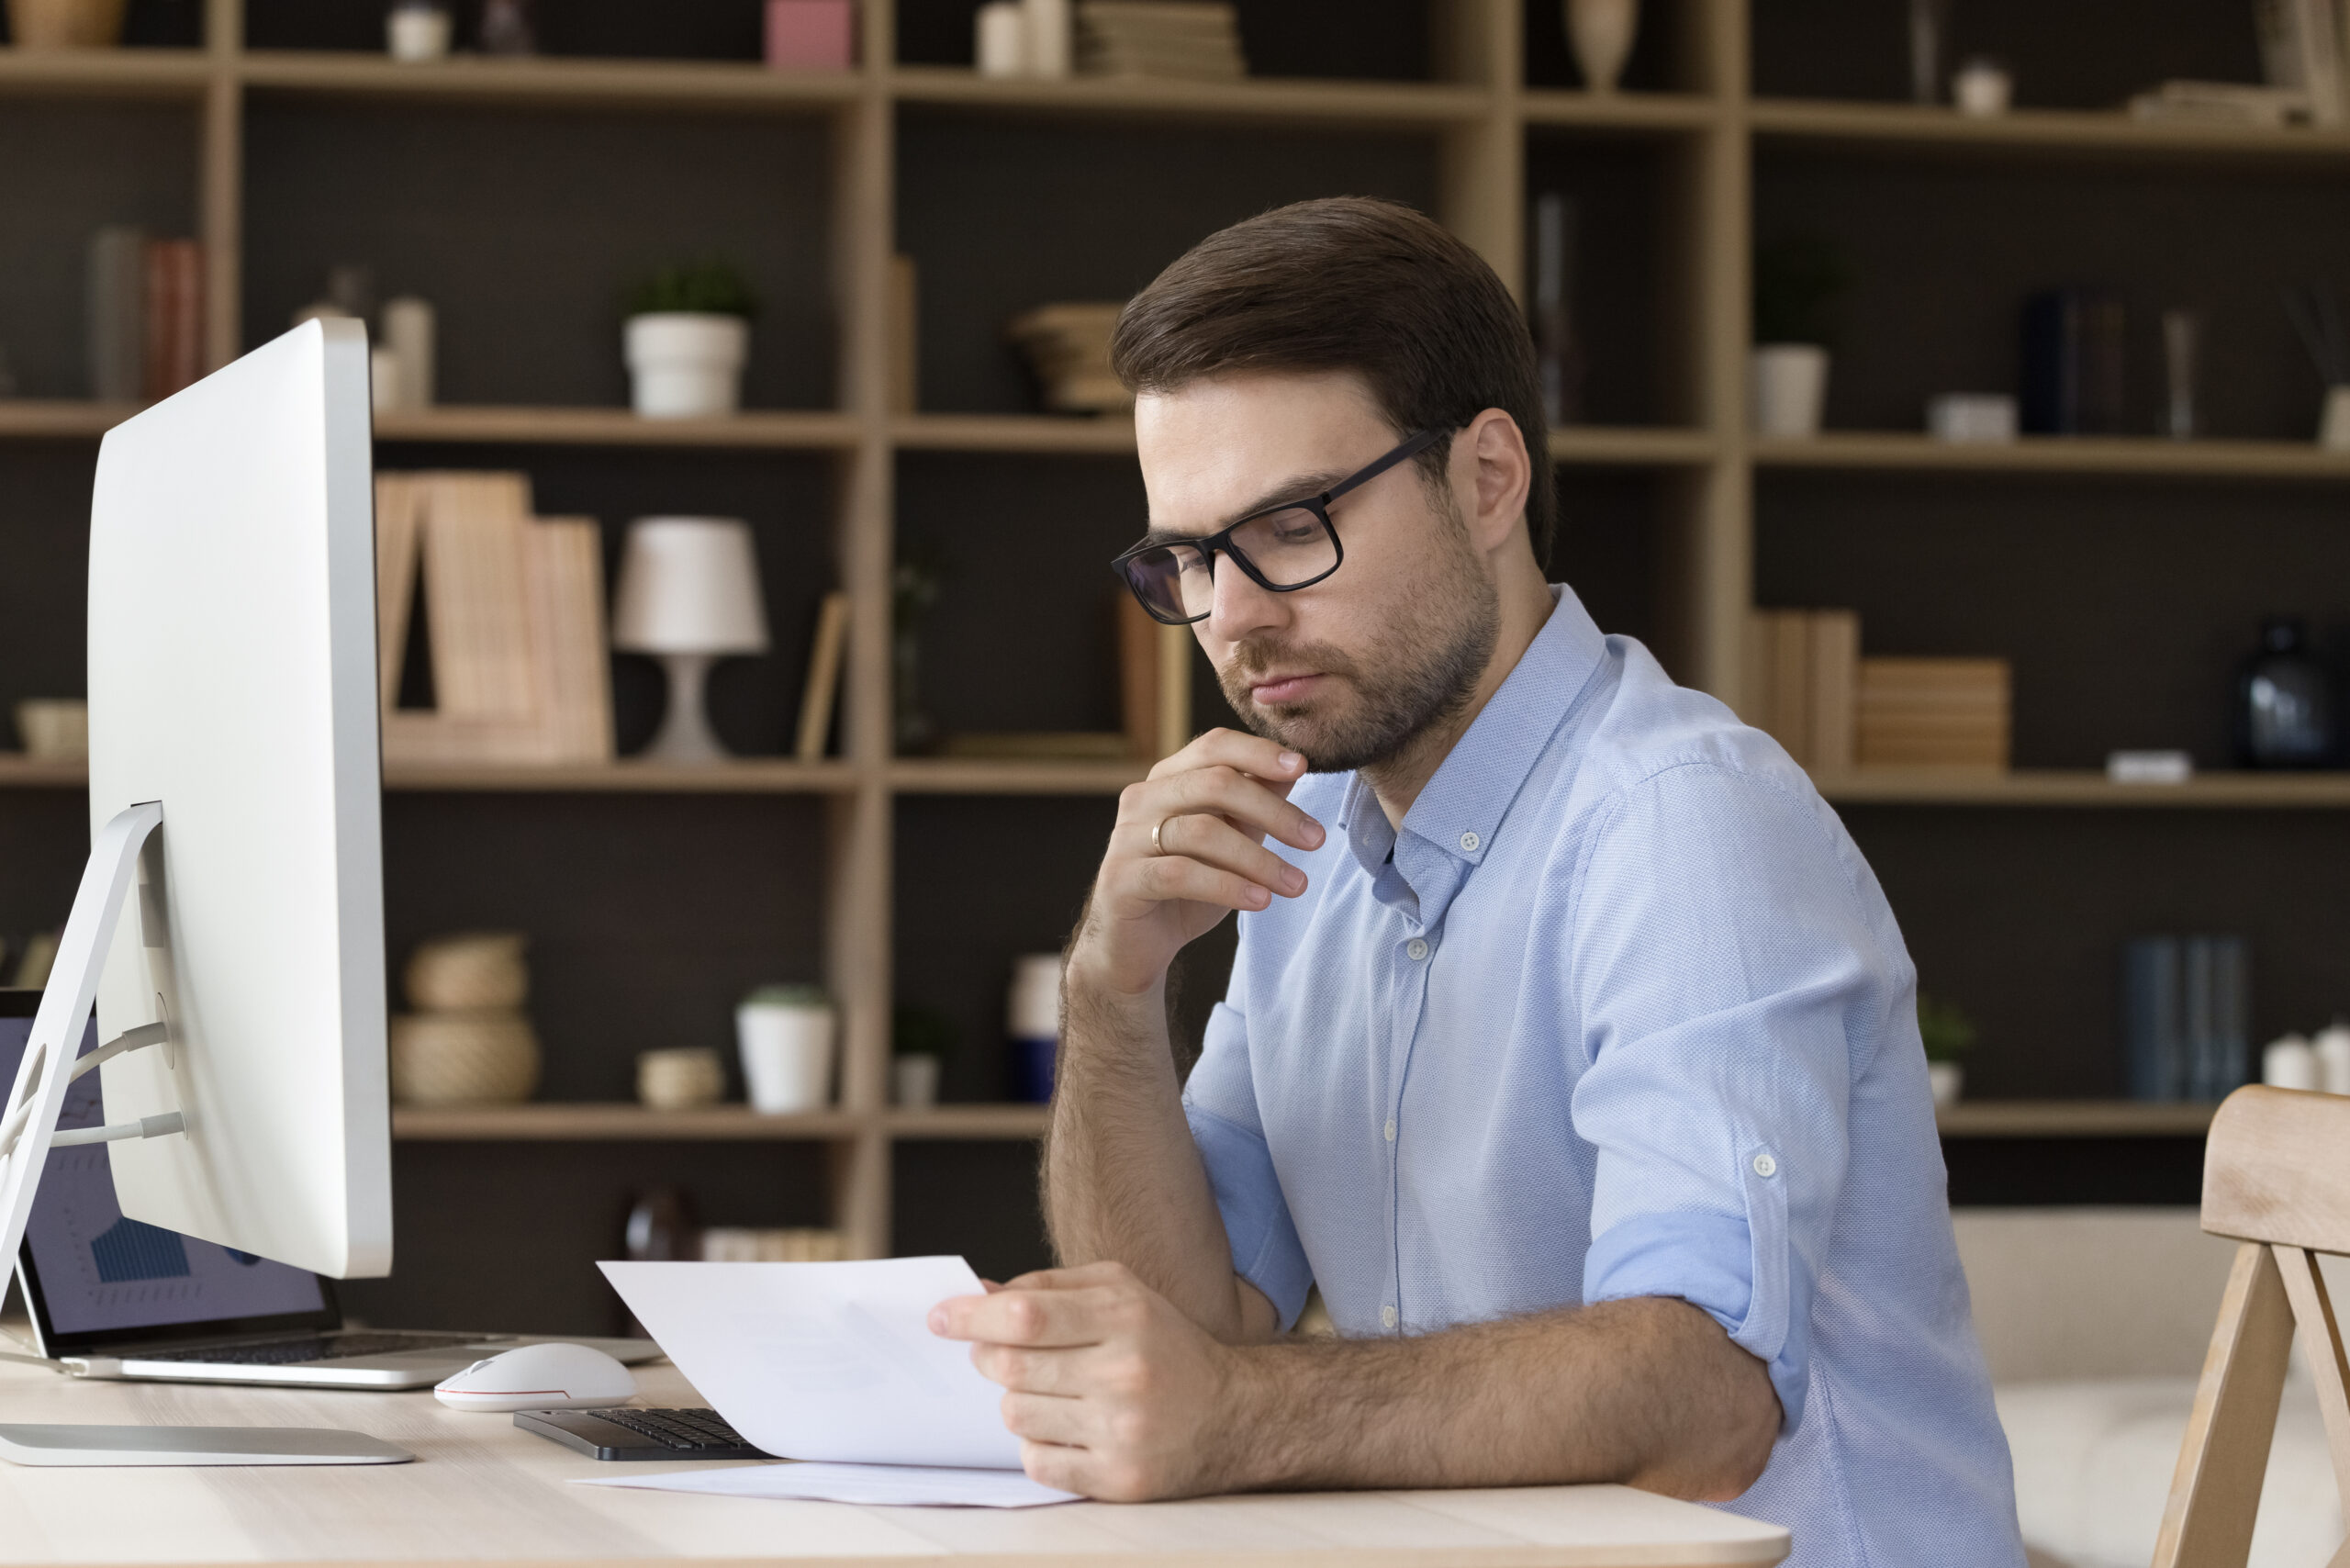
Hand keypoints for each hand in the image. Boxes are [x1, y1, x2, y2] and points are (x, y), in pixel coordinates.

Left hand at [930, 1261, 1244, 1500]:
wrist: (1234, 1415)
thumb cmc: (1166, 1346)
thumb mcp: (1121, 1293)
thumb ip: (1050, 1288)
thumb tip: (979, 1294)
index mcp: (1125, 1315)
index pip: (1026, 1314)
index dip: (973, 1316)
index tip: (942, 1318)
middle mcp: (1124, 1373)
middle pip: (1012, 1367)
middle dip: (988, 1357)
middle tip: (997, 1354)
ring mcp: (1121, 1431)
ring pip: (1017, 1415)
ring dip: (1017, 1402)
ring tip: (1050, 1393)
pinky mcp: (1118, 1479)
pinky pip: (1037, 1463)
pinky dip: (1039, 1445)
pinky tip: (1067, 1429)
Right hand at [1071, 728, 1325, 998]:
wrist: (1133, 947)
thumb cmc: (1186, 889)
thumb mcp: (1231, 842)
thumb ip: (1254, 804)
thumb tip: (1295, 768)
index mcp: (1168, 779)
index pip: (1214, 745)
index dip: (1259, 751)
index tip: (1303, 767)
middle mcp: (1143, 799)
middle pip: (1214, 784)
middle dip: (1273, 811)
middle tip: (1316, 839)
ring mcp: (1128, 837)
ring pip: (1202, 831)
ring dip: (1260, 859)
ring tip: (1297, 884)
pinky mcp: (1122, 878)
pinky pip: (1181, 874)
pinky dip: (1227, 885)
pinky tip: (1260, 901)